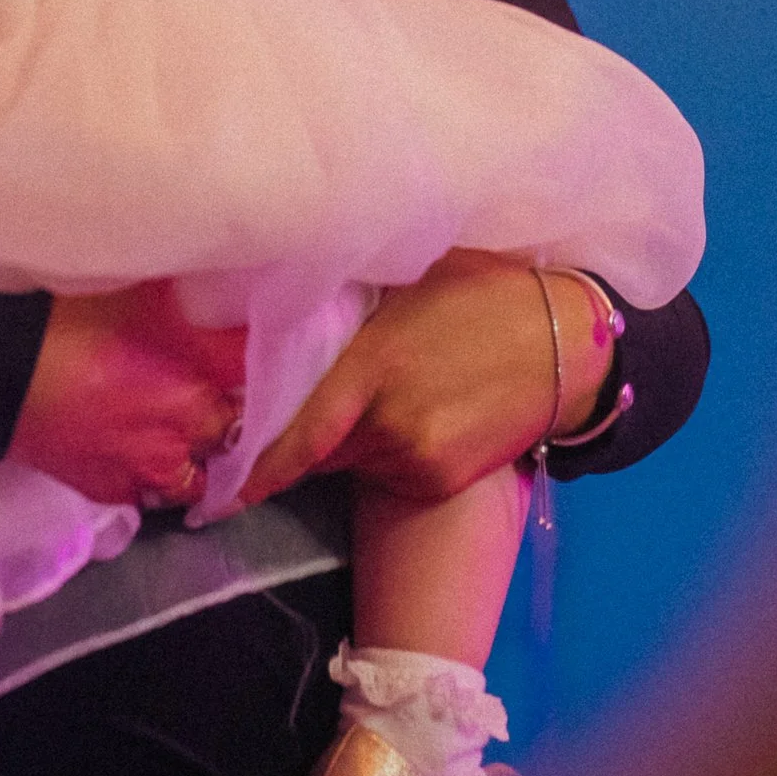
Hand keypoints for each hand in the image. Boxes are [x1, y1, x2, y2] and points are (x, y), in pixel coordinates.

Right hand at [8, 279, 248, 509]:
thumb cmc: (69, 319)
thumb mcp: (140, 292)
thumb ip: (187, 297)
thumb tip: (223, 276)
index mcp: (201, 378)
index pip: (258, 375)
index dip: (264, 360)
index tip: (263, 348)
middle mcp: (187, 431)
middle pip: (237, 430)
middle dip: (237, 412)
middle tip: (227, 387)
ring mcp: (149, 469)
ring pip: (199, 476)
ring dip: (203, 456)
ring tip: (196, 433)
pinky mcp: (111, 490)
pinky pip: (152, 492)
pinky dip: (158, 476)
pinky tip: (152, 454)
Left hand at [240, 250, 611, 506]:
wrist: (568, 343)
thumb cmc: (480, 292)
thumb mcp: (405, 284)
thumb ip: (344, 312)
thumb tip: (276, 324)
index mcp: (372, 364)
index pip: (293, 432)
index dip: (249, 466)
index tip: (208, 492)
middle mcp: (390, 423)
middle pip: (315, 446)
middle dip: (295, 433)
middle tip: (282, 413)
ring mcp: (417, 459)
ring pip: (350, 459)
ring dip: (346, 436)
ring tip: (381, 391)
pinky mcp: (439, 481)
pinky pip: (386, 471)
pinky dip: (381, 449)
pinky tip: (413, 410)